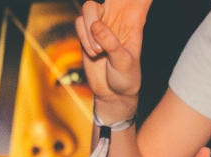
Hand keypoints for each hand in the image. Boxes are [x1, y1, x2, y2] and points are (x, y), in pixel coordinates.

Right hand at [77, 0, 145, 120]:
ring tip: (98, 52)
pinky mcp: (86, 35)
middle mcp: (114, 21)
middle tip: (98, 30)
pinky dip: (83, 37)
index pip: (129, 1)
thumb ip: (111, 43)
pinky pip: (78, 25)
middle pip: (102, 1)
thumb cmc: (126, 78)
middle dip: (95, 13)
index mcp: (131, 22)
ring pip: (87, 11)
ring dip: (88, 31)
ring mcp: (99, 27)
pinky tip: (94, 53)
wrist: (114, 94)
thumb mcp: (124, 62)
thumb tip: (95, 25)